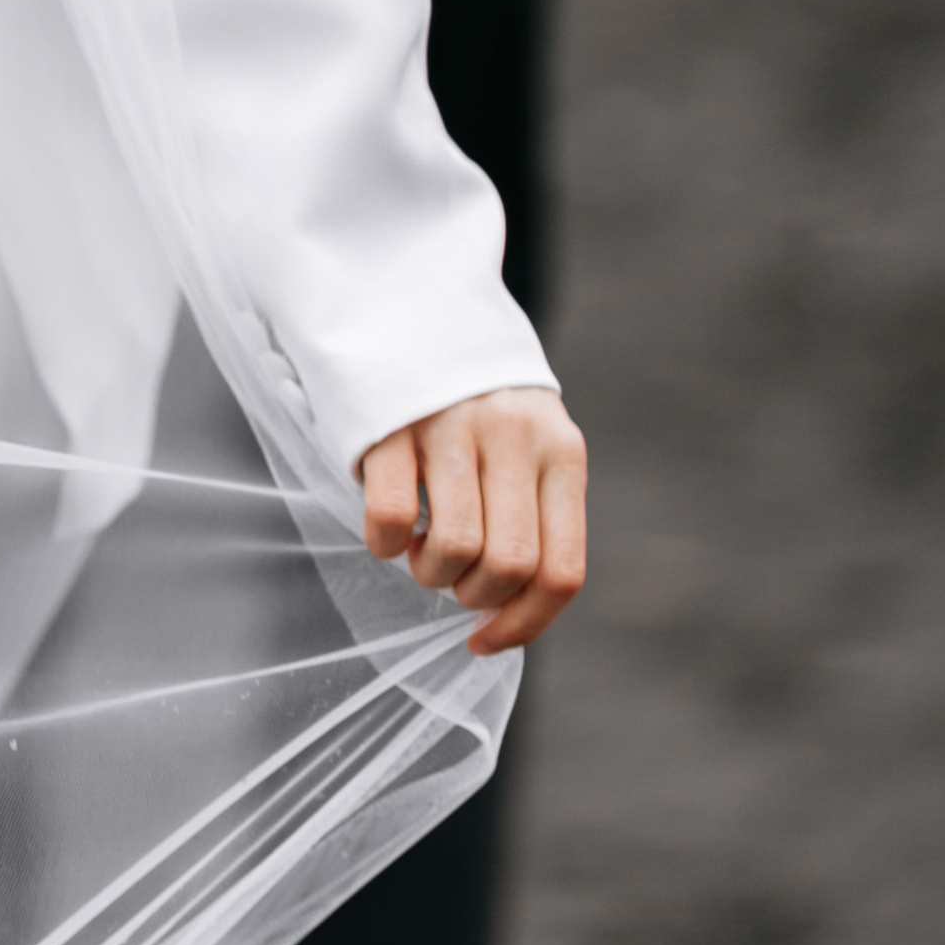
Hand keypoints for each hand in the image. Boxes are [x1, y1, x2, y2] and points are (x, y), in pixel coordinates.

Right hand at [358, 386, 586, 651]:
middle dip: (473, 596)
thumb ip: (533, 510)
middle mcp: (515, 435)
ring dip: (430, 573)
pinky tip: (385, 531)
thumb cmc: (477, 401)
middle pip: (509, 565)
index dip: (524, 624)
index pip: (560, 570)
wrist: (415, 304)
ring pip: (457, 547)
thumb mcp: (529, 443)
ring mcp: (452, 423)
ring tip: (420, 550)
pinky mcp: (392, 419)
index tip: (485, 639)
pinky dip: (384, 543)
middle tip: (451, 576)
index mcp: (560, 451)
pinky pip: (393, 515)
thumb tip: (513, 612)